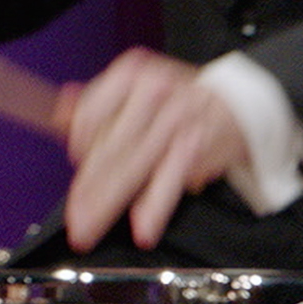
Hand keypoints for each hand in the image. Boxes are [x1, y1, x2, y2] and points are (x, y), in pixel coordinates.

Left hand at [61, 47, 247, 249]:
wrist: (243, 101)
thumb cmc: (185, 98)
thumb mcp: (140, 86)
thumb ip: (98, 104)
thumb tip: (59, 114)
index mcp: (132, 74)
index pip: (91, 113)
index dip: (79, 142)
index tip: (75, 159)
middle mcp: (151, 93)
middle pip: (108, 148)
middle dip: (87, 188)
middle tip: (75, 217)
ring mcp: (174, 120)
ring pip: (131, 169)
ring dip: (108, 204)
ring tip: (90, 229)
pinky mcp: (195, 146)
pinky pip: (168, 181)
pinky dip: (155, 208)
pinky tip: (142, 229)